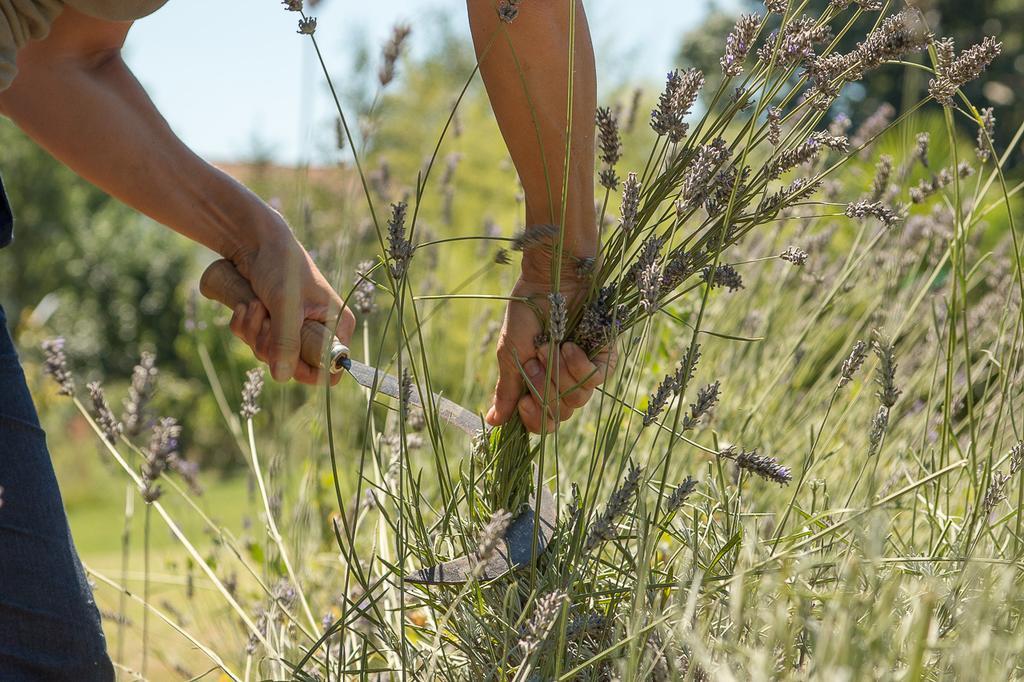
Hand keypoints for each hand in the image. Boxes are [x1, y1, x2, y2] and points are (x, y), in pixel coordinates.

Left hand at [224, 217, 354, 384]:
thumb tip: (282, 377)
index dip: (306, 370)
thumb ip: (286, 341)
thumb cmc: (281, 265)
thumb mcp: (285, 304)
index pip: (330, 369)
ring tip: (253, 304)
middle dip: (270, 345)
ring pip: (270, 355)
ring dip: (254, 332)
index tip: (283, 357)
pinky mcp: (272, 324)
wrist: (254, 240)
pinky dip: (245, 327)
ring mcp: (293, 329)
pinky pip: (255, 342)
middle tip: (265, 317)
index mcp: (337, 327)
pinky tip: (245, 306)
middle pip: (293, 365)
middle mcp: (319, 331)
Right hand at [485, 273, 615, 433]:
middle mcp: (563, 382)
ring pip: (577, 398)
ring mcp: (584, 371)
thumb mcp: (511, 351)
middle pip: (560, 415)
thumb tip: (492, 422)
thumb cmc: (528, 310)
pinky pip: (596, 379)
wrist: (551, 276)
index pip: (542, 423)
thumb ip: (508, 388)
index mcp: (539, 384)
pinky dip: (580, 365)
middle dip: (544, 388)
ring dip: (559, 373)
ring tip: (551, 345)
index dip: (534, 419)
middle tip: (536, 359)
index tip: (524, 402)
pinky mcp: (604, 357)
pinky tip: (570, 346)